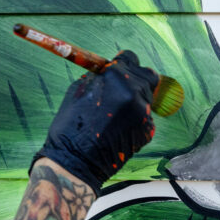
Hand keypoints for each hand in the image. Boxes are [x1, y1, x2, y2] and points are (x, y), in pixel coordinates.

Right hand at [33, 50, 158, 192]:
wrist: (76, 161)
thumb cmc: (71, 125)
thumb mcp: (79, 89)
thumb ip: (100, 77)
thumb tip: (111, 69)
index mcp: (116, 77)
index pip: (130, 58)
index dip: (123, 63)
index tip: (119, 69)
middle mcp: (134, 91)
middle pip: (146, 75)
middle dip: (135, 78)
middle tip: (123, 88)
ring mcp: (143, 112)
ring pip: (147, 96)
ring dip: (135, 99)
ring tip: (115, 113)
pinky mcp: (148, 129)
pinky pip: (145, 116)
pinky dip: (134, 118)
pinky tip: (118, 128)